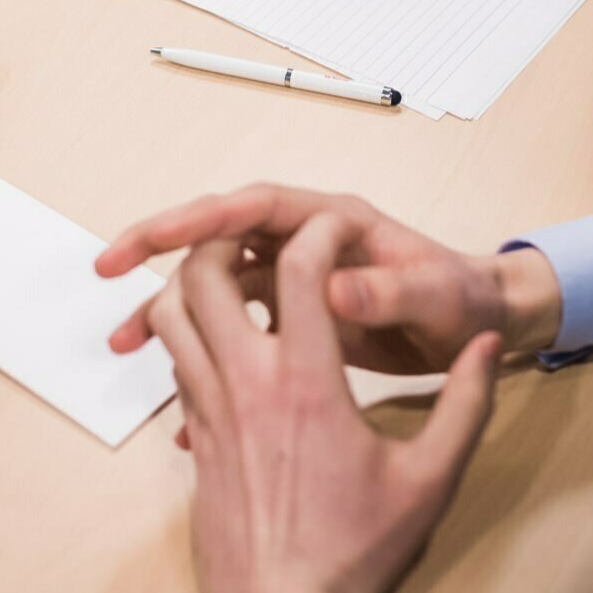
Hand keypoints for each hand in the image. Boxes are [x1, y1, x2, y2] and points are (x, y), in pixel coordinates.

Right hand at [98, 184, 559, 378]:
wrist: (486, 325)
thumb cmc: (466, 303)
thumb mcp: (438, 300)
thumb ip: (390, 292)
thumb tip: (336, 289)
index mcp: (333, 221)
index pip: (251, 207)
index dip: (198, 218)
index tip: (151, 239)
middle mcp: (306, 240)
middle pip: (217, 233)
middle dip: (159, 249)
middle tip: (107, 270)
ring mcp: (297, 275)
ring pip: (217, 282)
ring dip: (170, 305)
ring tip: (122, 341)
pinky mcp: (294, 313)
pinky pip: (233, 322)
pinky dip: (201, 347)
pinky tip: (174, 385)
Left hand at [149, 216, 502, 592]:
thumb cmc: (355, 552)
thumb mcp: (430, 479)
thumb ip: (466, 404)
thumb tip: (487, 346)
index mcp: (307, 383)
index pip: (299, 269)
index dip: (320, 232)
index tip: (341, 228)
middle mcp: (246, 385)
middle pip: (203, 275)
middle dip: (227, 240)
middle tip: (262, 239)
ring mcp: (209, 411)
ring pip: (170, 315)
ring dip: (191, 283)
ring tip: (229, 278)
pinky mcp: (193, 439)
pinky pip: (174, 363)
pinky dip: (187, 334)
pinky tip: (223, 342)